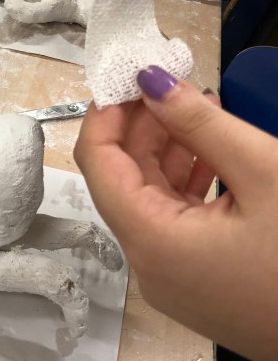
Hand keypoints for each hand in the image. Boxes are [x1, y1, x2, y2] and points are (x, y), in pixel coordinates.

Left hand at [74, 66, 277, 360]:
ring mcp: (173, 282)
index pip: (98, 162)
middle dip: (143, 125)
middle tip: (172, 81)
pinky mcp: (199, 287)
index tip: (127, 73)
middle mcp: (149, 266)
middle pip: (123, 180)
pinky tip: (214, 152)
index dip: (106, 113)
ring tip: (199, 107)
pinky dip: (188, 184)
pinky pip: (176, 224)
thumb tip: (151, 81)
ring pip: (152, 200)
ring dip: (169, 151)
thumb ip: (201, 125)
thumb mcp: (263, 176)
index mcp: (151, 241)